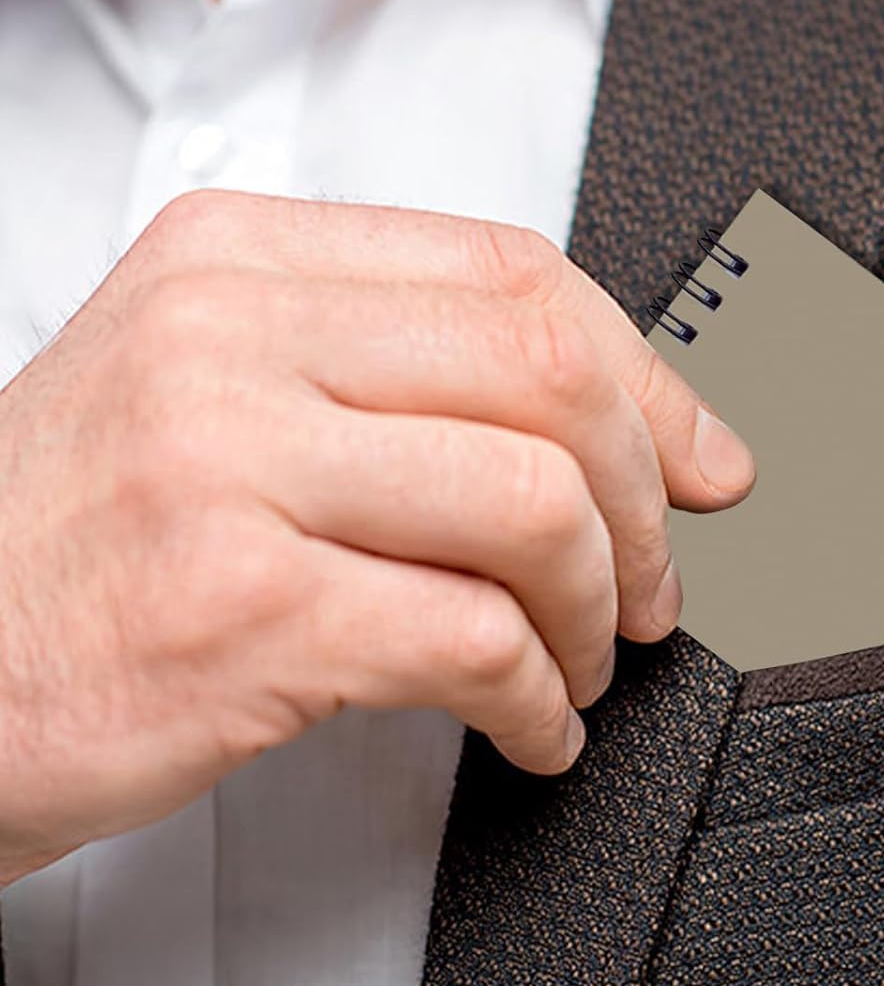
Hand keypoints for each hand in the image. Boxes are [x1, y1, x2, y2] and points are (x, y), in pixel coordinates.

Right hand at [0, 191, 753, 883]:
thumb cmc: (81, 541)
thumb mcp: (213, 391)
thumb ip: (395, 376)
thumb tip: (622, 419)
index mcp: (240, 259)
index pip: (515, 273)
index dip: (644, 375)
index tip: (700, 456)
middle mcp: (232, 339)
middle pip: (548, 372)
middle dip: (647, 495)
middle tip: (653, 578)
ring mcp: (229, 466)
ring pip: (534, 503)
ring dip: (594, 607)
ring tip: (579, 660)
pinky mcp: (241, 610)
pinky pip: (474, 638)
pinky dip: (536, 698)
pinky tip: (528, 726)